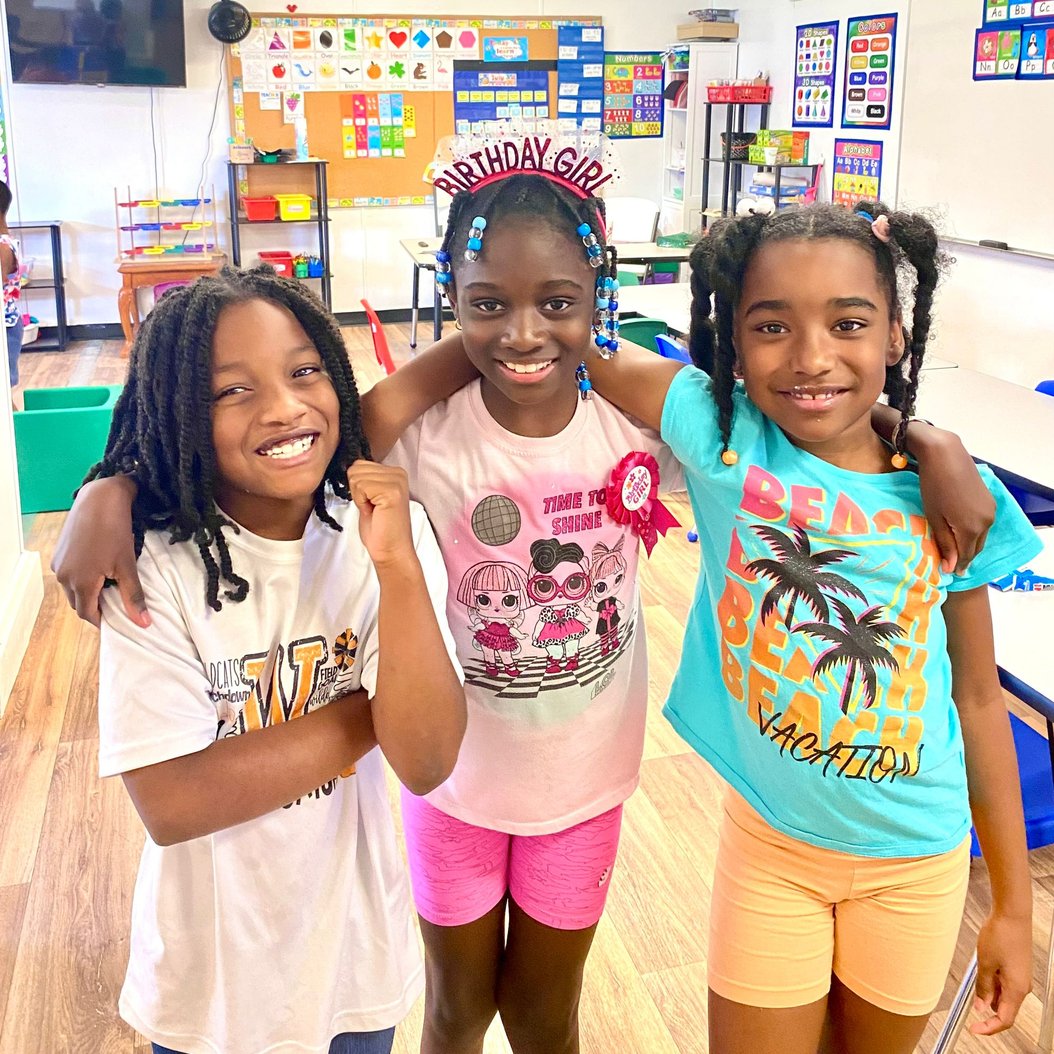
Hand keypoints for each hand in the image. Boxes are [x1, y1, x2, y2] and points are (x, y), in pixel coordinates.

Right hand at [50, 475, 148, 627]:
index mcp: (80, 583)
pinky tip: (98, 569)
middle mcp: (63, 576)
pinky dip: (81, 579)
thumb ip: (133, 596)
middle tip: (117, 603)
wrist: (99, 498)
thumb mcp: (127, 566)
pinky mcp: (59, 552)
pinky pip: (68, 575)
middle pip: (78, 603)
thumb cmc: (115, 531)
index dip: (102, 620)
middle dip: (95, 607)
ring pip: (72, 589)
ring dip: (88, 593)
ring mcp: (59, 564)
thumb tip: (144, 624)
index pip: (87, 614)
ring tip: (109, 586)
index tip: (117, 620)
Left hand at [346, 461, 415, 570]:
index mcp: (394, 472)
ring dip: (359, 497)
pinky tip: (374, 512)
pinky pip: (360, 487)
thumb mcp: (369, 496)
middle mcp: (398, 472)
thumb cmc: (379, 528)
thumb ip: (364, 478)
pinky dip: (361, 502)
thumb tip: (347, 465)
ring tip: (374, 510)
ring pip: (356, 477)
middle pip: (355, 468)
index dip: (357, 487)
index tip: (370, 502)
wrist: (390, 550)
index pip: (359, 464)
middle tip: (372, 507)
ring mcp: (396, 481)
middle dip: (357, 491)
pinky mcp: (391, 491)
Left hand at [914, 428, 993, 573]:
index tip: (948, 573)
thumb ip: (945, 543)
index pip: (966, 555)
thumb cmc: (934, 487)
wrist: (945, 455)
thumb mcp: (935, 518)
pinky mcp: (989, 500)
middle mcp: (987, 521)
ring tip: (954, 548)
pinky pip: (983, 523)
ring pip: (981, 535)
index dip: (958, 566)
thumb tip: (952, 568)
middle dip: (964, 556)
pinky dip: (973, 531)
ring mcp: (990, 510)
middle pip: (976, 547)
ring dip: (969, 543)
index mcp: (973, 529)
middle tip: (950, 564)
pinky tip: (961, 530)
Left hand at [970, 911, 1031, 1034]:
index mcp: (1016, 990)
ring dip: (989, 991)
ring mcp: (1021, 977)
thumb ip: (983, 987)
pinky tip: (984, 967)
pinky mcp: (1018, 968)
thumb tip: (980, 1006)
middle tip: (970, 998)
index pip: (1004, 1020)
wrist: (1012, 915)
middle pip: (1004, 1009)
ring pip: (1004, 995)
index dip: (988, 1028)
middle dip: (986, 1007)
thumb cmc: (1001, 935)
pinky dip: (993, 981)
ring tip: (977, 972)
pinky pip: (1005, 983)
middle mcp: (1022, 987)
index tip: (974, 1028)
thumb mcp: (985, 963)